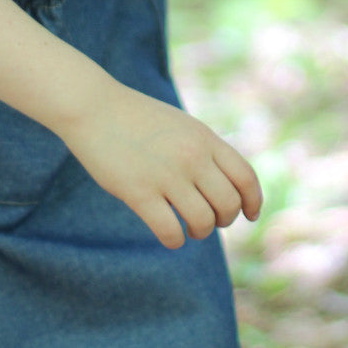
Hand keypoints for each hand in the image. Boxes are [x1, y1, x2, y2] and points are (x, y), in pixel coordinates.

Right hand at [60, 76, 262, 249]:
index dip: (254, 202)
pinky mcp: (138, 191)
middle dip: (224, 220)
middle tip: (210, 221)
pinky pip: (169, 230)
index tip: (250, 215)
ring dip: (199, 232)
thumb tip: (226, 187)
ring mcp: (165, 174)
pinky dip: (174, 240)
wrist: (94, 107)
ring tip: (189, 229)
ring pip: (203, 221)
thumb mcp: (182, 126)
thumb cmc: (138, 119)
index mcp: (205, 139)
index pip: (245, 177)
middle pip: (228, 204)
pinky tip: (169, 236)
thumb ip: (205, 151)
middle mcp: (191, 156)